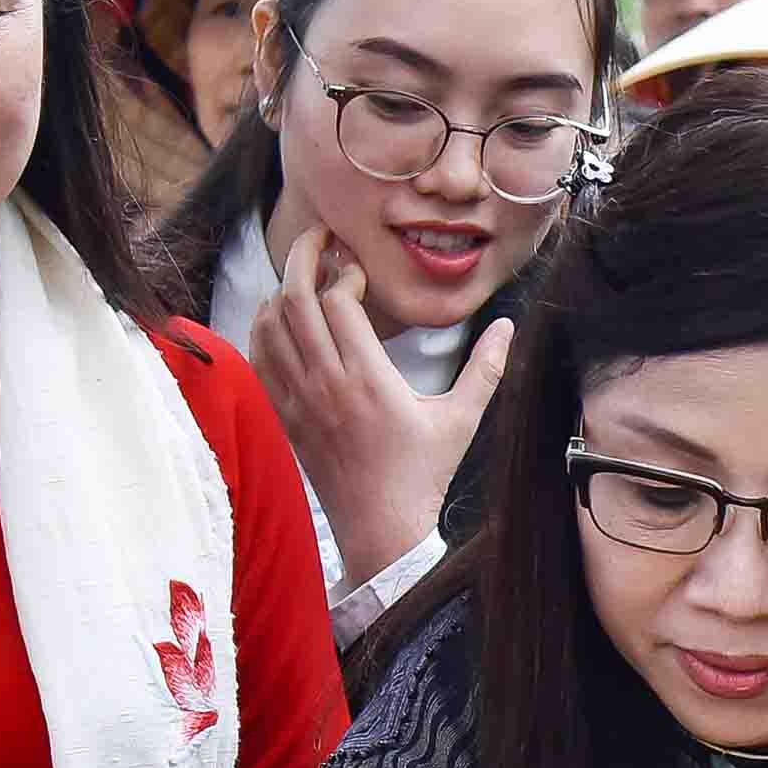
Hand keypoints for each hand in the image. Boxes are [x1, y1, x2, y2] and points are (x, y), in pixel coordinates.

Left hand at [250, 225, 510, 585]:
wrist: (381, 528)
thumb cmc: (423, 473)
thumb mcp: (462, 419)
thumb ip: (486, 368)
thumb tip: (509, 325)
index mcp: (368, 379)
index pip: (337, 300)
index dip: (346, 273)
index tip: (361, 271)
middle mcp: (326, 384)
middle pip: (294, 299)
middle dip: (303, 257)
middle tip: (319, 239)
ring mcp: (298, 401)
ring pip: (270, 325)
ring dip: (281, 291)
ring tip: (302, 277)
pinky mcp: (284, 417)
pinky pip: (258, 359)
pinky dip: (262, 329)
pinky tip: (280, 320)